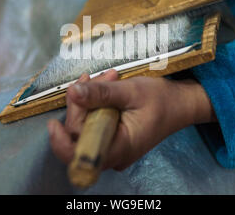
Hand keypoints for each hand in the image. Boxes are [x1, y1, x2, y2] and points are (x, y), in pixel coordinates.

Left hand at [48, 69, 215, 170]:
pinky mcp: (111, 135)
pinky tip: (105, 84)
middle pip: (79, 133)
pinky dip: (95, 102)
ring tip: (109, 77)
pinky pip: (93, 121)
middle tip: (97, 77)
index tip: (53, 122)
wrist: (181, 104)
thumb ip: (101, 93)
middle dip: (83, 102)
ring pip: (85, 124)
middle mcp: (112, 153)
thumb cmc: (162, 100)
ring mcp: (111, 145)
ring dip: (90, 98)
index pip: (80, 156)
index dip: (61, 142)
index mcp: (119, 148)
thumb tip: (73, 91)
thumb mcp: (131, 92)